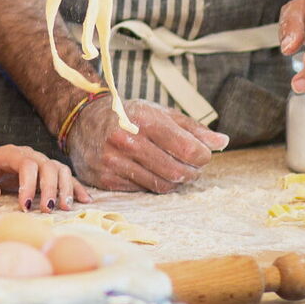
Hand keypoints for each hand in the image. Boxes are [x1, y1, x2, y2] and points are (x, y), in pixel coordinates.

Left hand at [0, 143, 91, 212]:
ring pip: (59, 169)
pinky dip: (74, 187)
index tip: (26, 206)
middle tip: (48, 210)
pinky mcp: (44, 172)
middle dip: (50, 188)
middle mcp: (28, 154)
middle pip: (47, 166)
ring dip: (65, 188)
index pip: (27, 164)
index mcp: (11, 153)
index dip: (29, 185)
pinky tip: (84, 200)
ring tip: (65, 208)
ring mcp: (39, 161)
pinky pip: (64, 176)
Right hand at [64, 97, 227, 192]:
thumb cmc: (128, 115)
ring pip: (161, 185)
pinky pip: (141, 190)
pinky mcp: (105, 179)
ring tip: (175, 171)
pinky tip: (151, 173)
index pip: (188, 149)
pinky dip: (152, 184)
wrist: (82, 120)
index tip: (202, 155)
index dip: (202, 156)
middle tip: (191, 168)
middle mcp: (126, 140)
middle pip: (176, 171)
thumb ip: (192, 128)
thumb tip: (222, 142)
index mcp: (144, 120)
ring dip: (175, 182)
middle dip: (191, 172)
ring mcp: (113, 161)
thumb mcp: (159, 113)